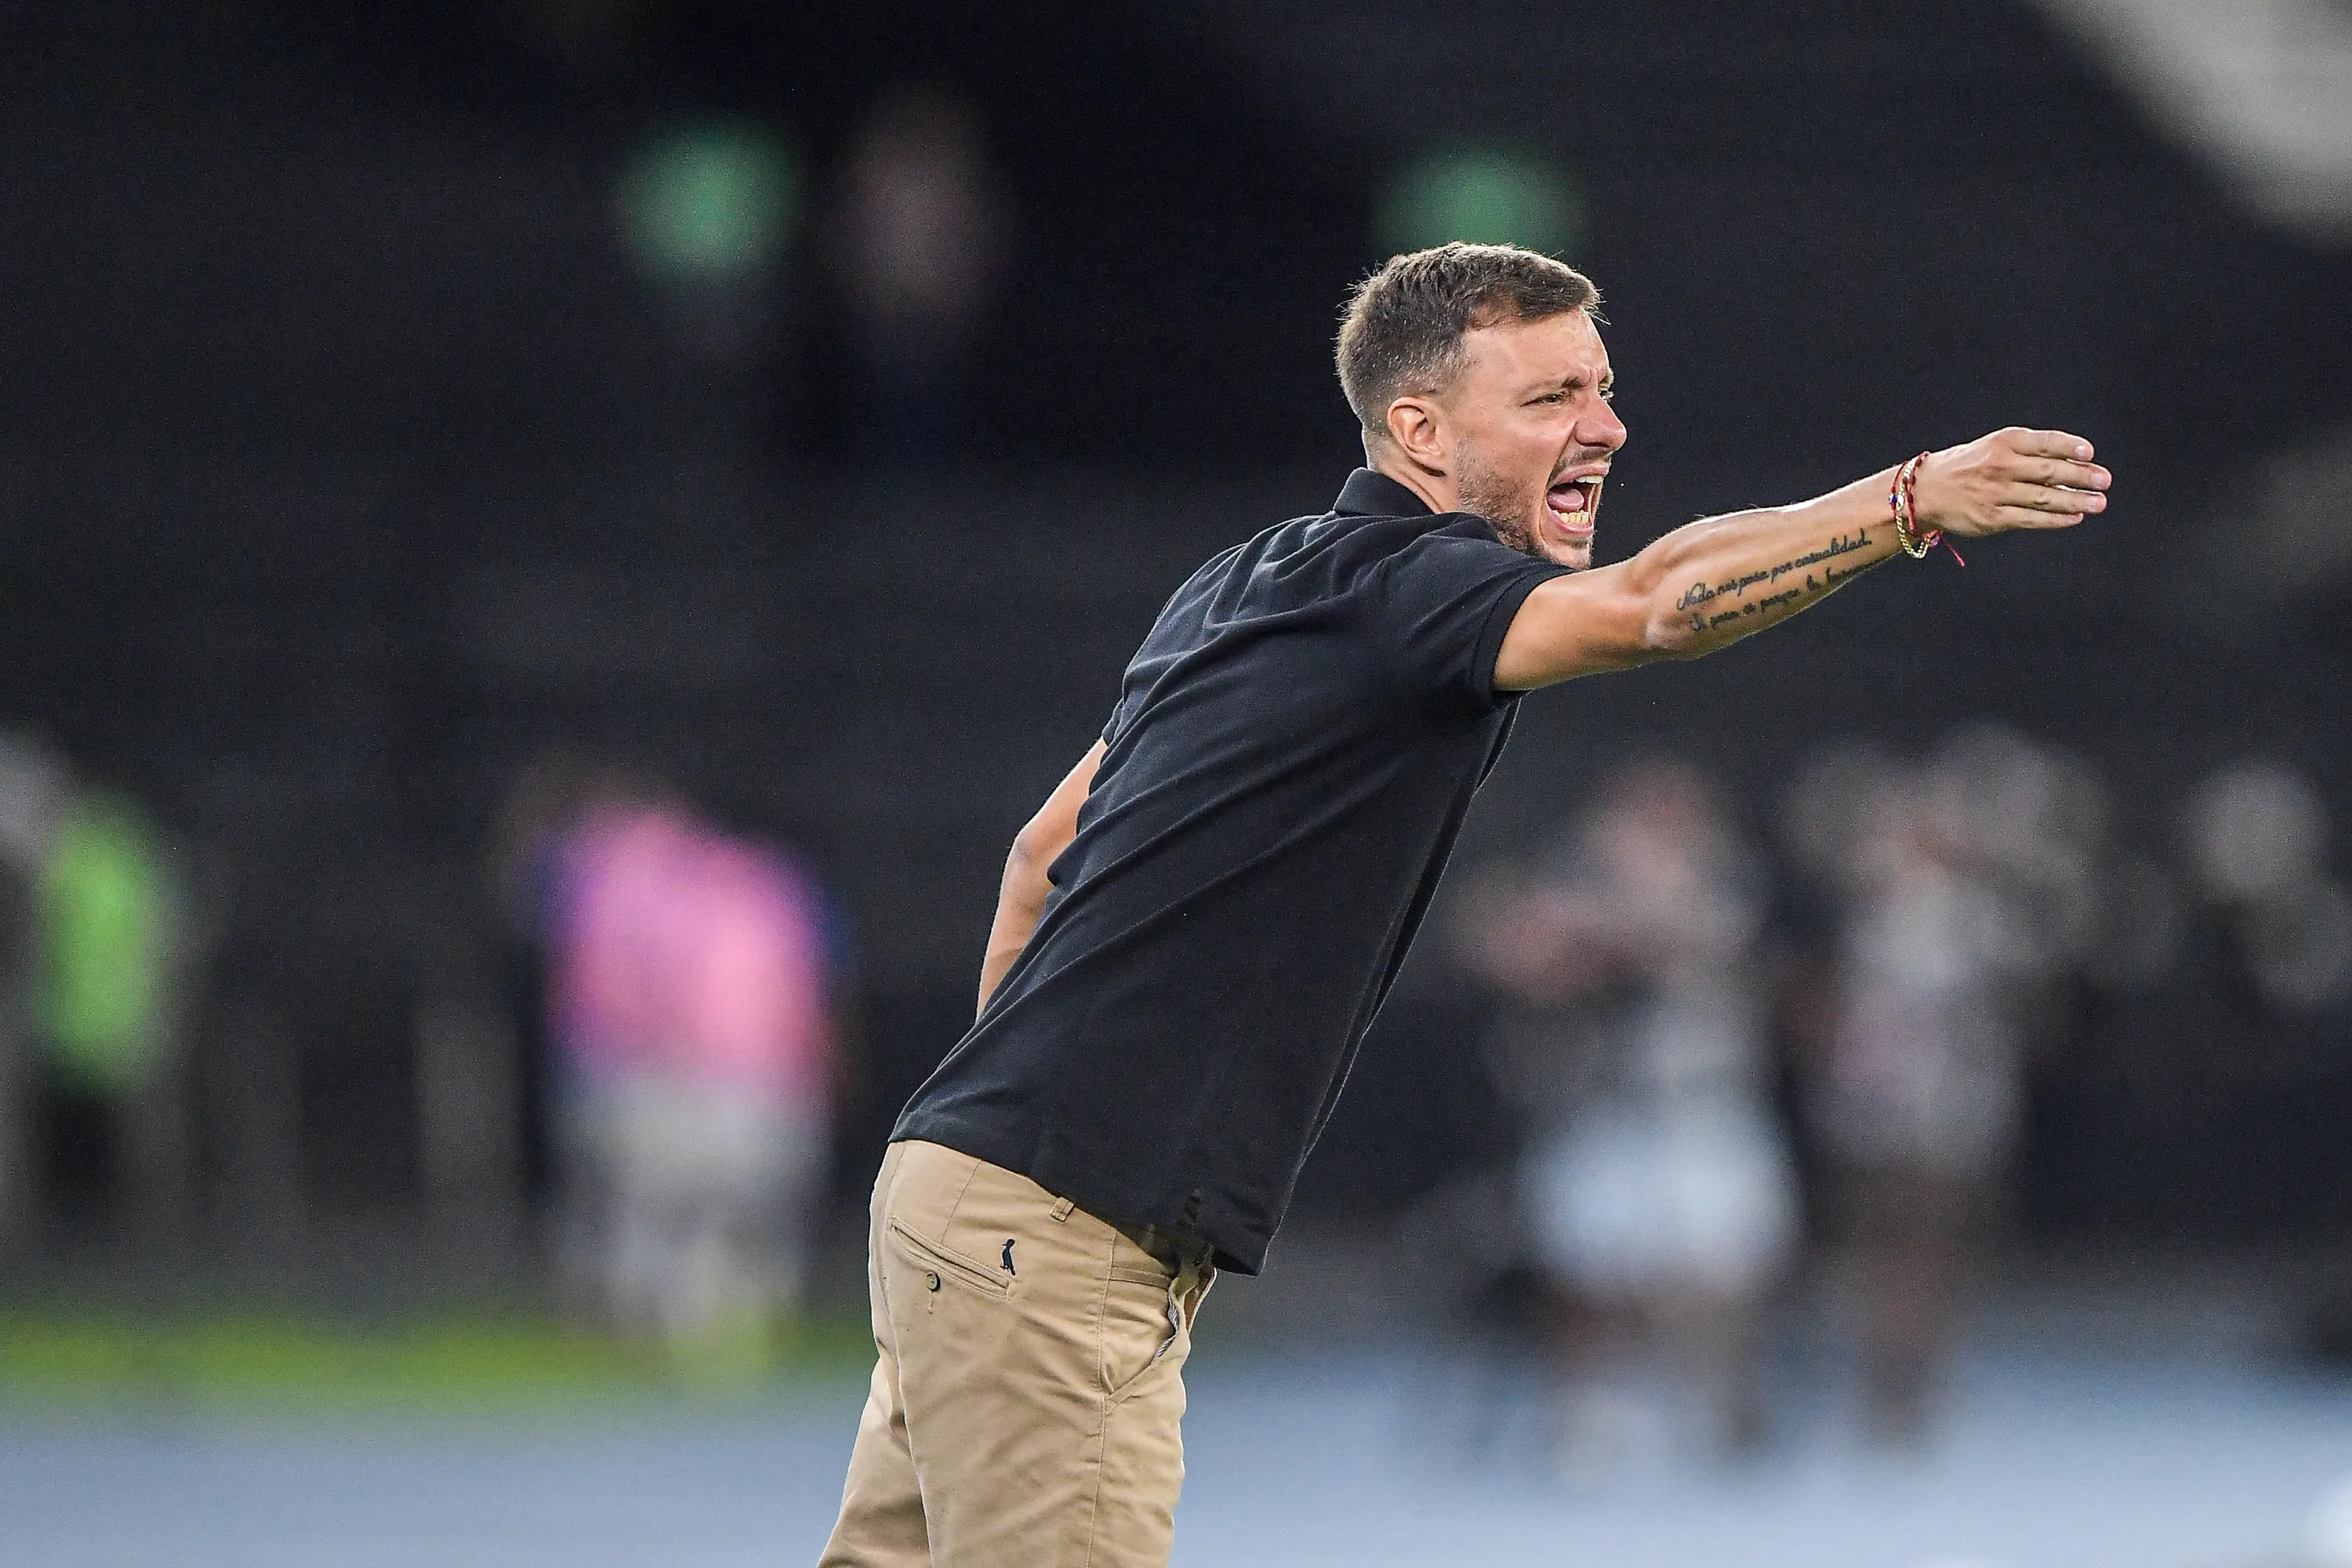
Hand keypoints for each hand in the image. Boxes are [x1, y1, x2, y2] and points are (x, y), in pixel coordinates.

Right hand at [1910, 427, 2110, 537]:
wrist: (1924, 492)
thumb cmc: (1966, 467)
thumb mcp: (1993, 447)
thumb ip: (2028, 452)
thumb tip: (2072, 467)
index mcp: (2002, 443)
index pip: (2043, 442)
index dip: (2068, 447)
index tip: (2090, 453)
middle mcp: (2000, 466)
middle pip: (2048, 471)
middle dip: (2081, 476)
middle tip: (2104, 480)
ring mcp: (1996, 494)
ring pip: (2043, 498)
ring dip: (2075, 501)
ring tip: (2098, 503)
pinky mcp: (1992, 518)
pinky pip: (2030, 519)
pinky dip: (2055, 520)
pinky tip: (2074, 518)